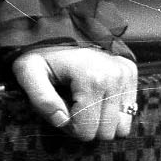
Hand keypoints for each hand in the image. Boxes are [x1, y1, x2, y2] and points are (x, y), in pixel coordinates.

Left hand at [12, 45, 137, 141]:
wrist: (61, 28)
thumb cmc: (43, 54)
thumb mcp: (28, 72)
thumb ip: (40, 99)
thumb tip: (61, 122)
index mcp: (91, 79)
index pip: (85, 131)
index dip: (69, 128)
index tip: (60, 111)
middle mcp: (115, 77)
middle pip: (105, 133)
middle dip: (86, 126)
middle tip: (72, 108)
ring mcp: (126, 75)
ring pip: (121, 127)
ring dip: (102, 122)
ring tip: (86, 105)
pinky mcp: (131, 73)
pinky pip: (129, 112)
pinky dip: (113, 112)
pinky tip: (97, 99)